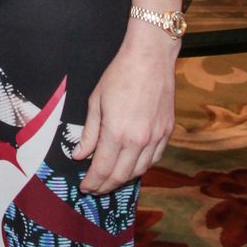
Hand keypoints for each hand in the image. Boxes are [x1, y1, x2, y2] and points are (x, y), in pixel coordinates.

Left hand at [74, 26, 177, 193]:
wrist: (150, 58)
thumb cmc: (119, 75)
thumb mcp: (96, 101)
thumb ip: (89, 133)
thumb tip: (79, 155)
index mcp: (117, 133)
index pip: (102, 169)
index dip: (92, 182)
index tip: (85, 188)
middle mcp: (138, 141)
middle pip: (121, 175)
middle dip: (105, 186)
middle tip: (95, 188)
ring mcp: (156, 138)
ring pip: (140, 171)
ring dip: (124, 179)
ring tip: (111, 179)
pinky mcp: (167, 132)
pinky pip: (154, 159)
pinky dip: (142, 167)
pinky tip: (132, 165)